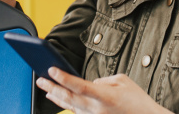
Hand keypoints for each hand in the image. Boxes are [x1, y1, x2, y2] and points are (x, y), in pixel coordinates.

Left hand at [36, 68, 171, 113]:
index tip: (52, 69)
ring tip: (44, 87)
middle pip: (69, 98)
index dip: (64, 78)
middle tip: (40, 79)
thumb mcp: (123, 82)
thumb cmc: (138, 101)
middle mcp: (97, 109)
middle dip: (52, 88)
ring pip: (70, 106)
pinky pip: (76, 111)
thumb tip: (90, 83)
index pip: (80, 86)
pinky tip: (57, 98)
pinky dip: (65, 104)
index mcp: (105, 97)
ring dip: (56, 96)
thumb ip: (103, 80)